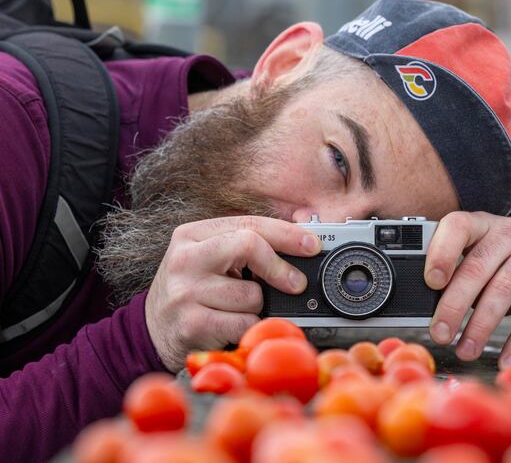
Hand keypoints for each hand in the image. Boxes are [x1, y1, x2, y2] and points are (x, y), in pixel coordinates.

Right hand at [144, 216, 320, 371]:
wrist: (151, 332)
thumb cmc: (191, 292)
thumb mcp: (211, 258)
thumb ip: (247, 245)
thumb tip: (302, 236)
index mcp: (192, 234)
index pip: (249, 225)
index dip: (287, 235)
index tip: (312, 245)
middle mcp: (185, 259)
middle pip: (249, 246)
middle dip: (280, 267)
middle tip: (296, 284)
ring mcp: (185, 292)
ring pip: (252, 294)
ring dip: (258, 306)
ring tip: (237, 309)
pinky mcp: (191, 324)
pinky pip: (244, 323)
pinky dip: (250, 327)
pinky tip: (233, 326)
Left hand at [425, 211, 510, 367]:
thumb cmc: (508, 260)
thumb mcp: (483, 253)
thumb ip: (458, 272)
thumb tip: (430, 313)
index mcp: (482, 224)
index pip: (458, 226)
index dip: (442, 252)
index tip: (430, 282)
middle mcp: (509, 232)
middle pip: (478, 267)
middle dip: (454, 304)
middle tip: (440, 334)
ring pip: (504, 289)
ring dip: (481, 326)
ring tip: (465, 350)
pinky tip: (506, 359)